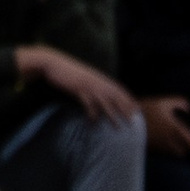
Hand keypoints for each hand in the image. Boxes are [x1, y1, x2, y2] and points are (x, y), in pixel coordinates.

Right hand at [18, 44, 135, 127]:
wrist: (52, 63)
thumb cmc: (68, 72)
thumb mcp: (84, 77)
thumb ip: (94, 84)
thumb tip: (102, 96)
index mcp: (99, 78)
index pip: (118, 89)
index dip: (129, 99)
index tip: (137, 109)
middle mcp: (96, 81)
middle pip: (115, 96)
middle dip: (125, 109)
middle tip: (133, 122)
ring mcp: (87, 84)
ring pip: (104, 102)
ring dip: (112, 115)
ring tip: (118, 128)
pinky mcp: (77, 88)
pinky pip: (87, 103)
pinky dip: (91, 114)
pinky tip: (93, 123)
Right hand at [141, 94, 189, 159]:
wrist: (126, 122)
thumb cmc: (146, 111)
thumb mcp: (162, 102)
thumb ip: (179, 102)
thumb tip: (189, 108)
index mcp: (175, 129)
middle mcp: (170, 141)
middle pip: (182, 151)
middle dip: (185, 149)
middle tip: (186, 146)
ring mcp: (160, 147)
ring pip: (172, 153)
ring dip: (175, 150)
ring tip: (174, 144)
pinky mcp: (151, 150)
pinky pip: (162, 153)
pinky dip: (164, 150)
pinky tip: (161, 143)